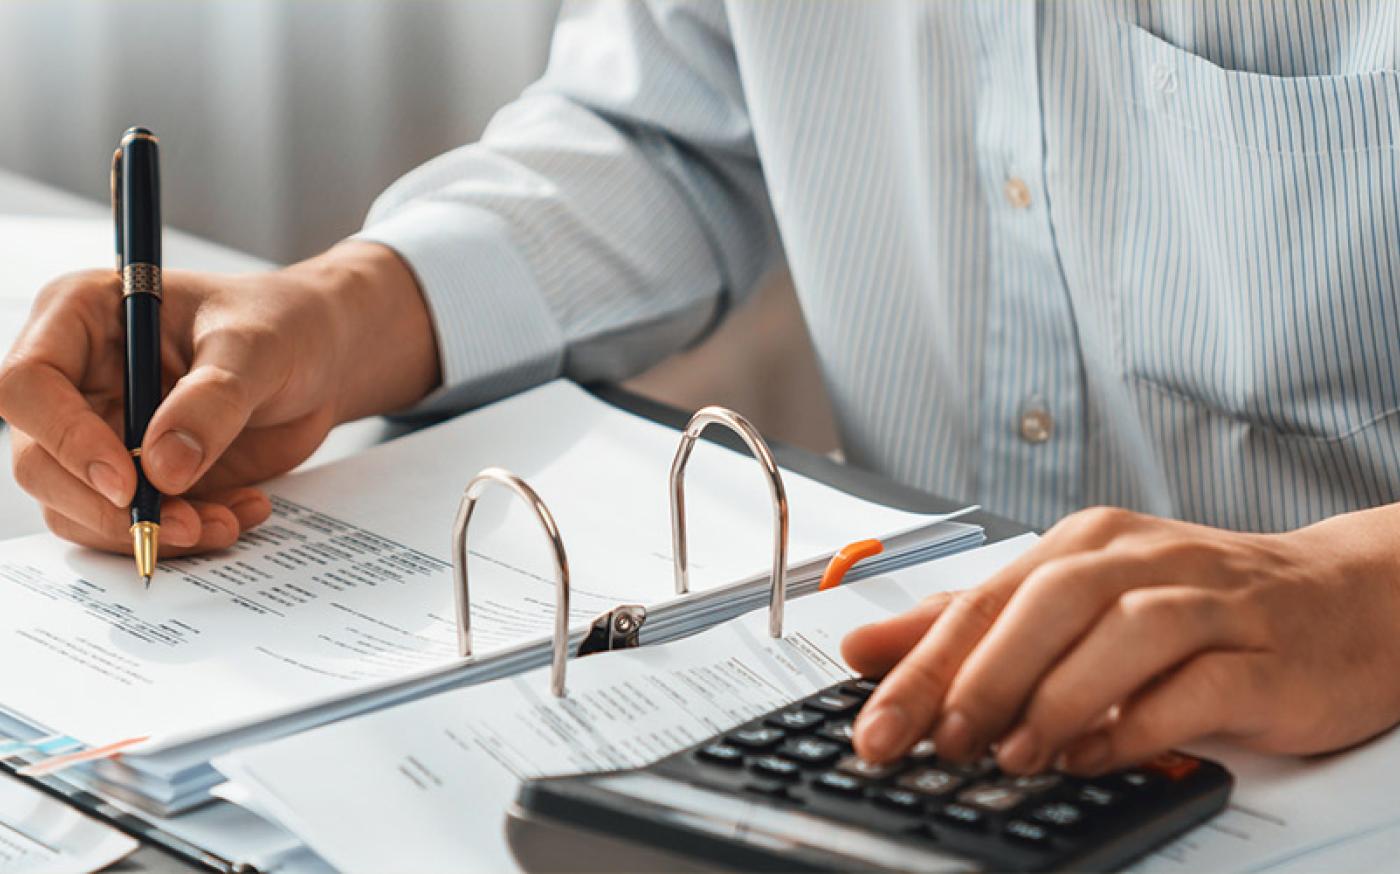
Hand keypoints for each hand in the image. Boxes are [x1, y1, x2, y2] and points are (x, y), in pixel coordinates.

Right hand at [0, 242, 438, 555]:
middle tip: (184, 526)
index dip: (65, 440)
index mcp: (81, 316)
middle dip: (109, 509)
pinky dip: (183, 536)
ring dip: (149, 532)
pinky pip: (133, 524)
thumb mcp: (258, 348)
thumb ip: (212, 400)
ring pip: (81, 507)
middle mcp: (76, 379)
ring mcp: (100, 434)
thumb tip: (162, 470)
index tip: (129, 483)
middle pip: (40, 462)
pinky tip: (239, 514)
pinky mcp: (137, 477)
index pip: (28, 385)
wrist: (320, 357)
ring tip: (227, 522)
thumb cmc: (283, 325)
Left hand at [842, 506, 1399, 774]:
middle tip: (939, 743)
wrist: (1345, 599)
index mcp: (1084, 544)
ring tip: (1015, 756)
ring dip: (1058, 698)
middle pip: (1044, 605)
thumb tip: (866, 646)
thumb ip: (973, 624)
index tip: (876, 726)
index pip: (985, 598)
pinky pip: (1197, 685)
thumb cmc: (1197, 603)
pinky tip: (1098, 753)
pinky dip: (1141, 721)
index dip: (922, 664)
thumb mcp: (1075, 601)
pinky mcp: (1262, 654)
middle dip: (980, 680)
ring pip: (1120, 635)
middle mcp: (1139, 561)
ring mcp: (1207, 602)